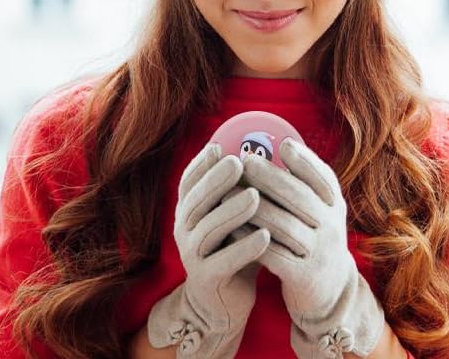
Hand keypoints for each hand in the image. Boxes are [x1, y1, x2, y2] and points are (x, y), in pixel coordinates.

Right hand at [147, 142, 270, 357]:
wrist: (222, 302)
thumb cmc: (233, 249)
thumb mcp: (232, 219)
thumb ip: (238, 191)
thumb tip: (261, 150)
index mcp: (189, 212)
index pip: (188, 183)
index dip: (201, 164)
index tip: (220, 146)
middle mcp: (184, 231)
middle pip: (196, 201)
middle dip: (217, 180)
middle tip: (239, 162)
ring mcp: (192, 256)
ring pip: (208, 229)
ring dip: (231, 211)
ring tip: (255, 196)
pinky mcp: (206, 279)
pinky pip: (224, 261)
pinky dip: (243, 248)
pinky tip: (264, 236)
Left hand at [229, 137, 384, 358]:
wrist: (329, 290)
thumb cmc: (315, 238)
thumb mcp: (320, 211)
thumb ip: (304, 184)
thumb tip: (278, 144)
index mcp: (335, 206)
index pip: (323, 178)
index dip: (304, 160)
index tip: (281, 144)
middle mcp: (332, 226)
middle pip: (300, 197)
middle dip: (271, 177)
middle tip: (245, 161)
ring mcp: (319, 252)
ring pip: (283, 225)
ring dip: (253, 208)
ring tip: (228, 194)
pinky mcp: (303, 276)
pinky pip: (273, 254)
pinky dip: (250, 240)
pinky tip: (231, 229)